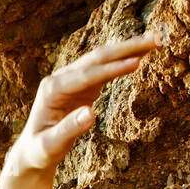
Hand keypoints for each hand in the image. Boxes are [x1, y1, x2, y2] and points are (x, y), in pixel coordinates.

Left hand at [8, 30, 161, 174]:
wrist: (32, 150)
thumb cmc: (40, 150)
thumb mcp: (50, 146)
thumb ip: (68, 130)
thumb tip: (90, 114)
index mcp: (53, 89)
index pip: (87, 75)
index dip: (112, 69)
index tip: (137, 62)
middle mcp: (61, 78)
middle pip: (97, 58)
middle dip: (126, 48)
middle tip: (156, 39)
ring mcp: (72, 79)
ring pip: (103, 59)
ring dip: (129, 49)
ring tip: (156, 40)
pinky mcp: (82, 85)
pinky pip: (105, 69)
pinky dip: (124, 61)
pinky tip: (142, 54)